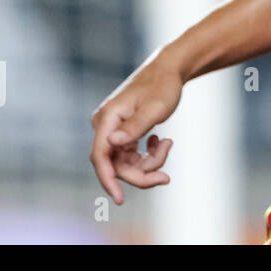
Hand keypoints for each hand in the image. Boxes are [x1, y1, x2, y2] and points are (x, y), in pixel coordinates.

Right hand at [89, 57, 182, 203]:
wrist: (169, 71)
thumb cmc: (163, 86)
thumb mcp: (155, 107)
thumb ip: (135, 127)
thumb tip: (113, 144)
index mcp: (107, 118)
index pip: (101, 156)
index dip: (108, 180)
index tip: (119, 199)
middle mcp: (105, 126)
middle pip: (116, 165)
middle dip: (141, 173)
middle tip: (166, 177)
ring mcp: (113, 131)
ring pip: (126, 163)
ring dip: (149, 162)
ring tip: (167, 144)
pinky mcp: (122, 134)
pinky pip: (131, 156)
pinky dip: (148, 155)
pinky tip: (160, 141)